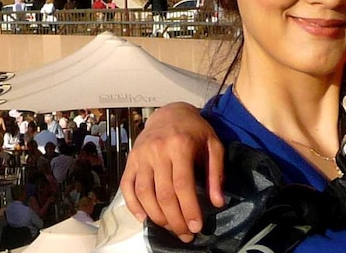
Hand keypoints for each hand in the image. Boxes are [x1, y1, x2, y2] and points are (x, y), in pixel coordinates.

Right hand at [120, 102, 224, 241]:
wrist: (171, 111)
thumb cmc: (195, 130)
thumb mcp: (213, 145)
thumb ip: (216, 174)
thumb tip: (217, 203)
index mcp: (180, 146)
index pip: (182, 186)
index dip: (189, 209)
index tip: (196, 227)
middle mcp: (157, 151)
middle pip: (163, 194)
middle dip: (174, 220)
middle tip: (184, 234)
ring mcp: (141, 156)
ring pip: (144, 194)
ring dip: (156, 217)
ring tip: (170, 228)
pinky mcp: (130, 160)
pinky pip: (127, 187)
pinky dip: (133, 206)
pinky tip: (145, 219)